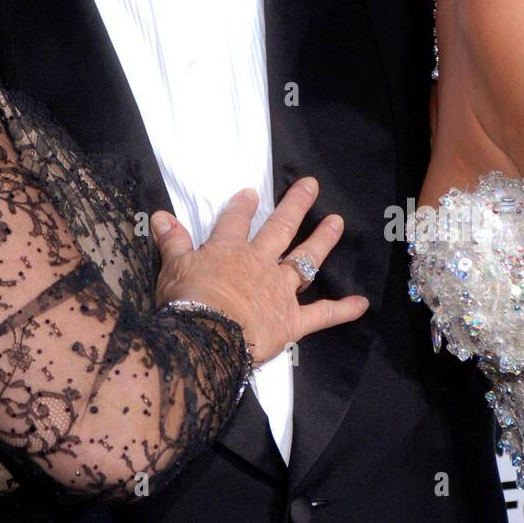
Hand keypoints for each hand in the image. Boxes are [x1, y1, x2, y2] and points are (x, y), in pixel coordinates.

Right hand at [151, 177, 367, 364]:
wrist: (206, 337)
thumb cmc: (186, 302)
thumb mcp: (172, 267)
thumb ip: (172, 241)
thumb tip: (160, 215)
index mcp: (229, 251)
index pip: (236, 221)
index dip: (243, 206)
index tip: (252, 192)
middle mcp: (260, 264)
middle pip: (280, 228)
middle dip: (296, 205)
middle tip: (311, 185)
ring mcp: (279, 290)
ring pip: (304, 260)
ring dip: (322, 240)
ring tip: (337, 222)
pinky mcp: (292, 321)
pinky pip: (321, 314)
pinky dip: (342, 310)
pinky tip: (362, 303)